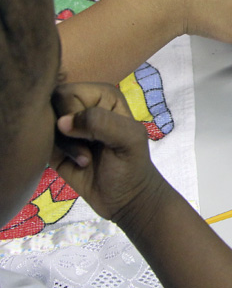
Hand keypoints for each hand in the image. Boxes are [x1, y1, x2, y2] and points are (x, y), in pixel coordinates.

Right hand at [50, 83, 165, 221]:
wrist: (124, 198)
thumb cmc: (132, 164)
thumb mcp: (128, 139)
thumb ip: (101, 122)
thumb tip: (61, 121)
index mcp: (102, 95)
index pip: (68, 92)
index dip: (72, 114)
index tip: (94, 134)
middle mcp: (82, 106)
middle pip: (50, 106)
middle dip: (66, 132)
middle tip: (88, 148)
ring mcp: (67, 127)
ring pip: (43, 125)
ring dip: (64, 147)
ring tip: (85, 159)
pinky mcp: (55, 147)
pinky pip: (40, 144)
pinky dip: (55, 155)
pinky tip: (77, 164)